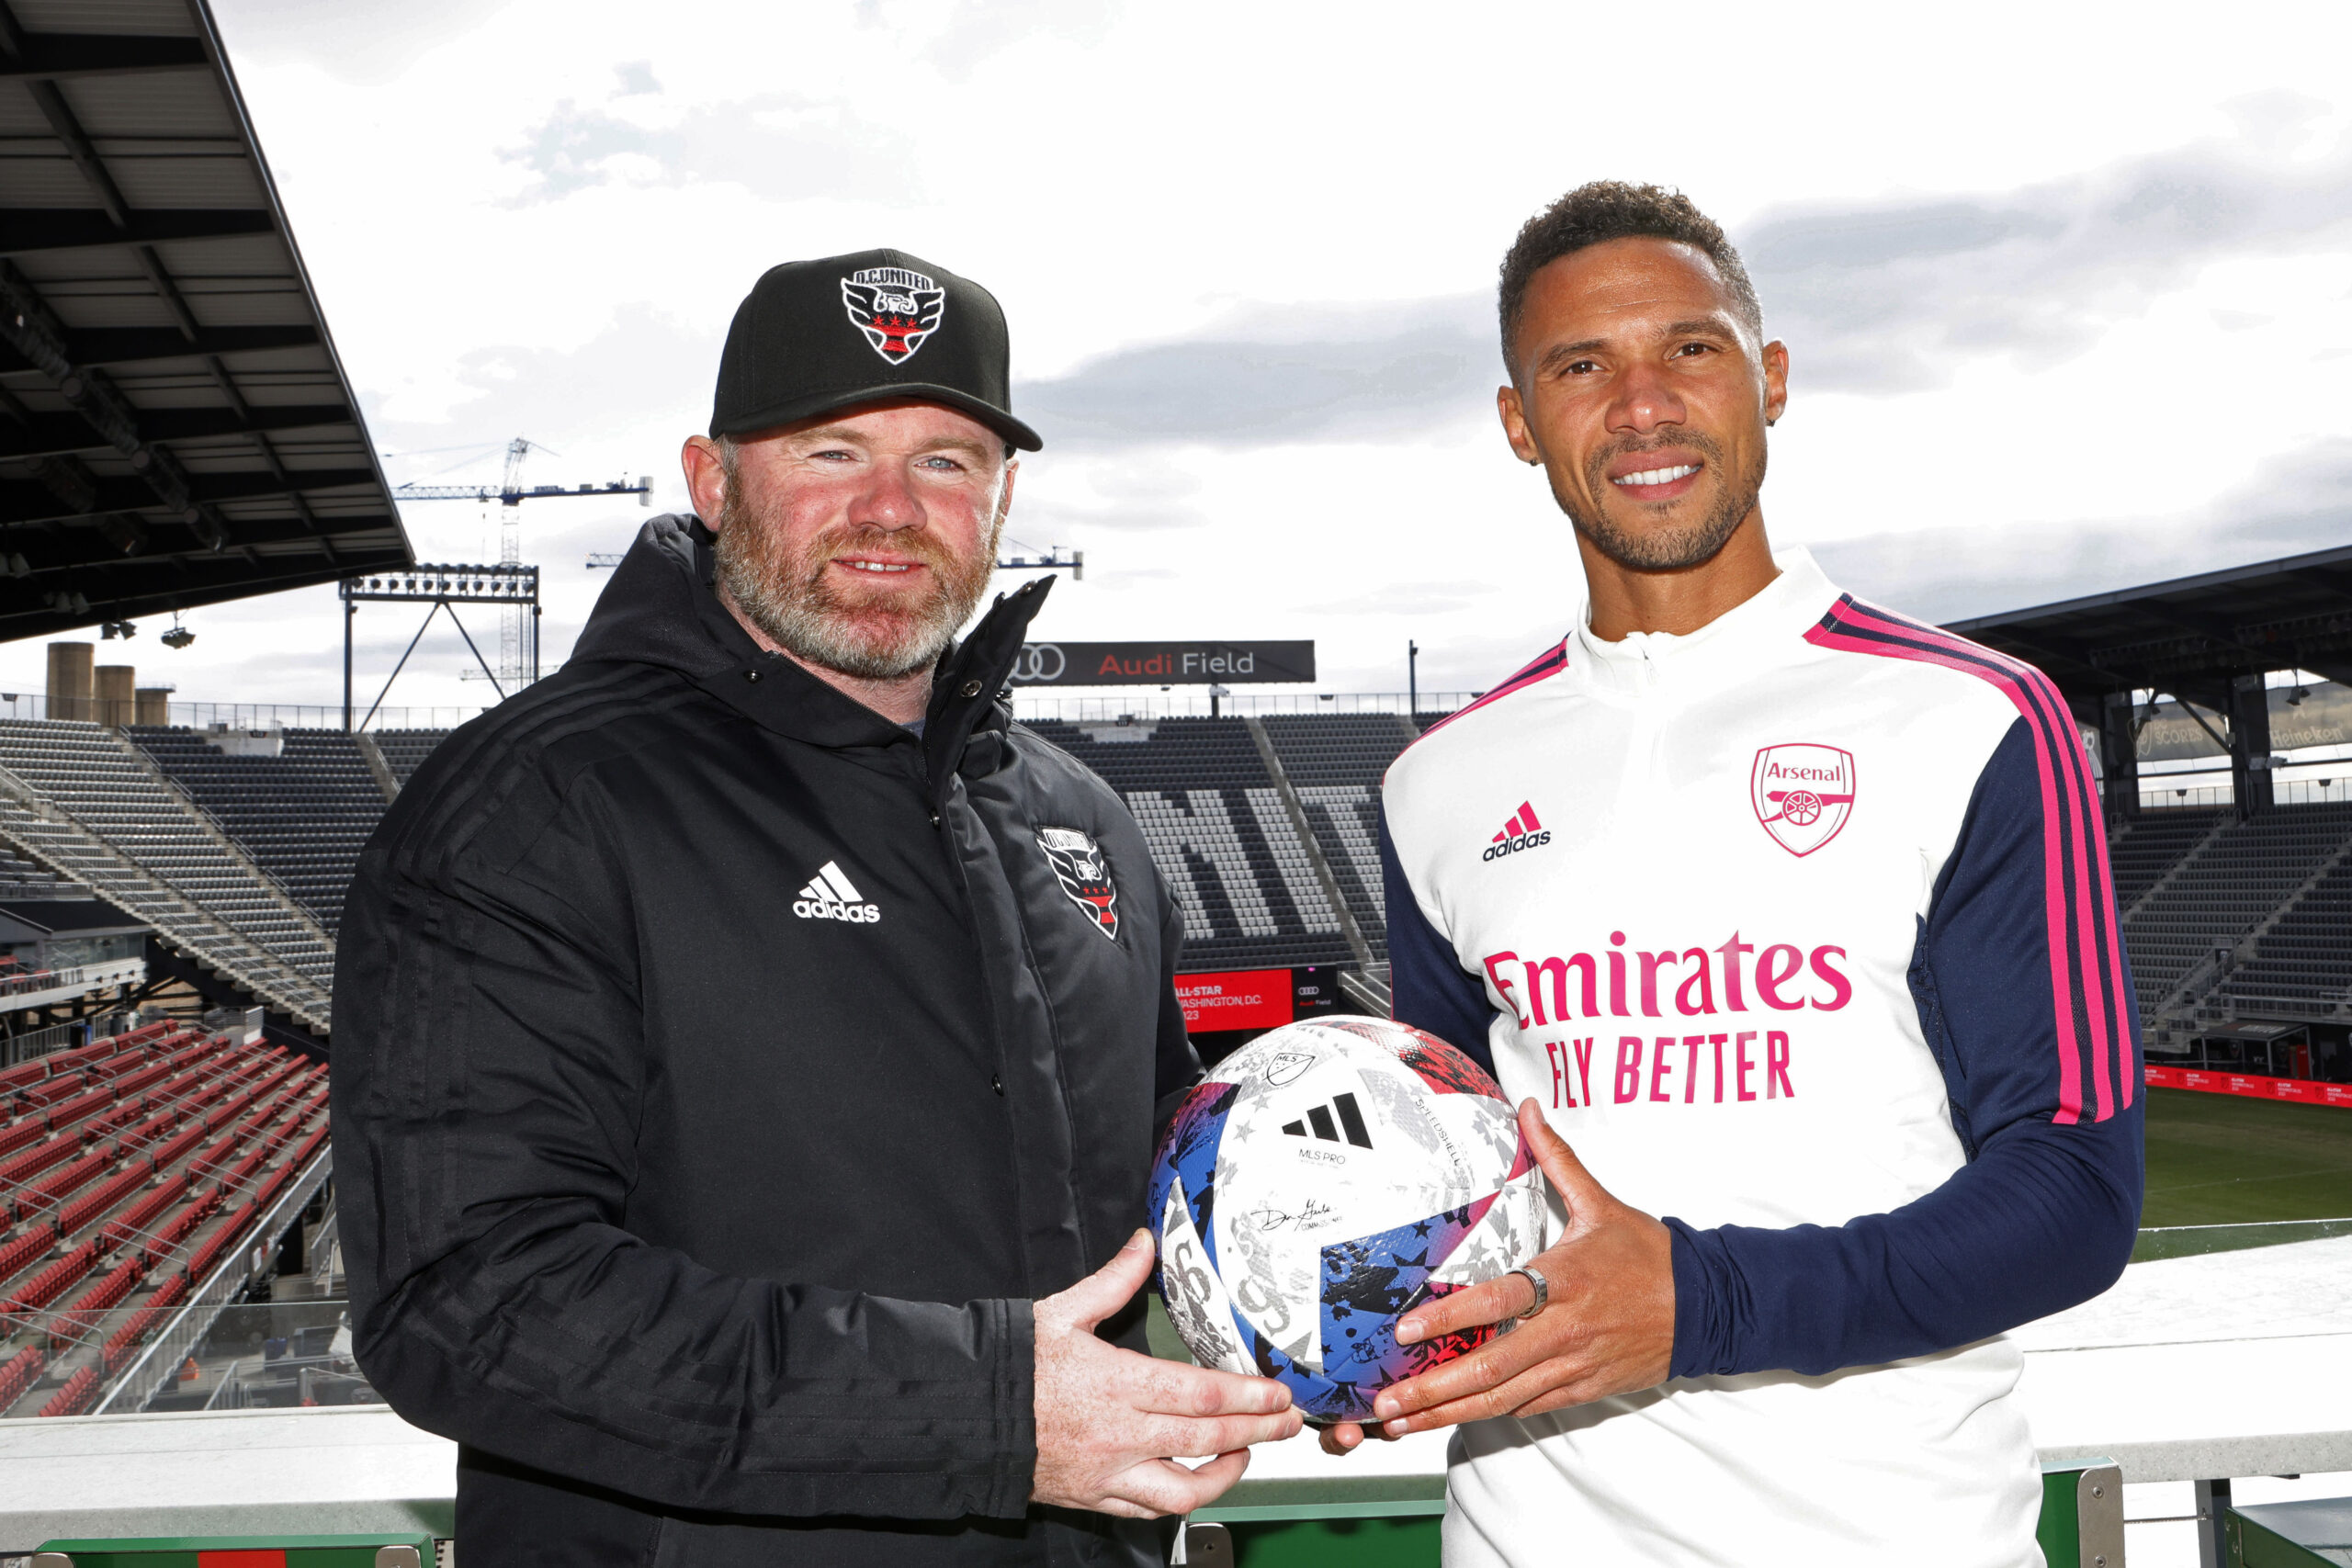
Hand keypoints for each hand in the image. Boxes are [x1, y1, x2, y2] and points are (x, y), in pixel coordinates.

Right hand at [1032, 1230, 1304, 1517]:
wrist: (965, 1416)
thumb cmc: (1010, 1364)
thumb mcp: (1062, 1312)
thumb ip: (1113, 1280)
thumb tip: (1145, 1243)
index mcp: (1115, 1384)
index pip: (1200, 1394)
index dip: (1247, 1396)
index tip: (1277, 1393)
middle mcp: (1118, 1434)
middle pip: (1206, 1438)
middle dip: (1257, 1431)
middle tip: (1288, 1422)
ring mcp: (1106, 1472)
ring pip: (1183, 1487)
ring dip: (1226, 1474)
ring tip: (1248, 1455)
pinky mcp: (1092, 1497)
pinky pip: (1147, 1510)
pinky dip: (1180, 1499)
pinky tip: (1196, 1482)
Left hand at [1359, 1100, 1673, 1437]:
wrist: (1709, 1307)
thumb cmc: (1650, 1255)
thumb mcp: (1602, 1203)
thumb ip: (1557, 1158)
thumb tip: (1528, 1108)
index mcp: (1566, 1280)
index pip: (1499, 1302)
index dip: (1449, 1318)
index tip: (1405, 1331)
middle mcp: (1565, 1329)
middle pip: (1491, 1366)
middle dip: (1432, 1388)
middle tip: (1384, 1401)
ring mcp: (1573, 1366)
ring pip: (1502, 1398)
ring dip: (1447, 1412)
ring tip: (1399, 1422)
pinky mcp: (1582, 1390)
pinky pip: (1527, 1408)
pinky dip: (1486, 1415)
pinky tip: (1449, 1420)